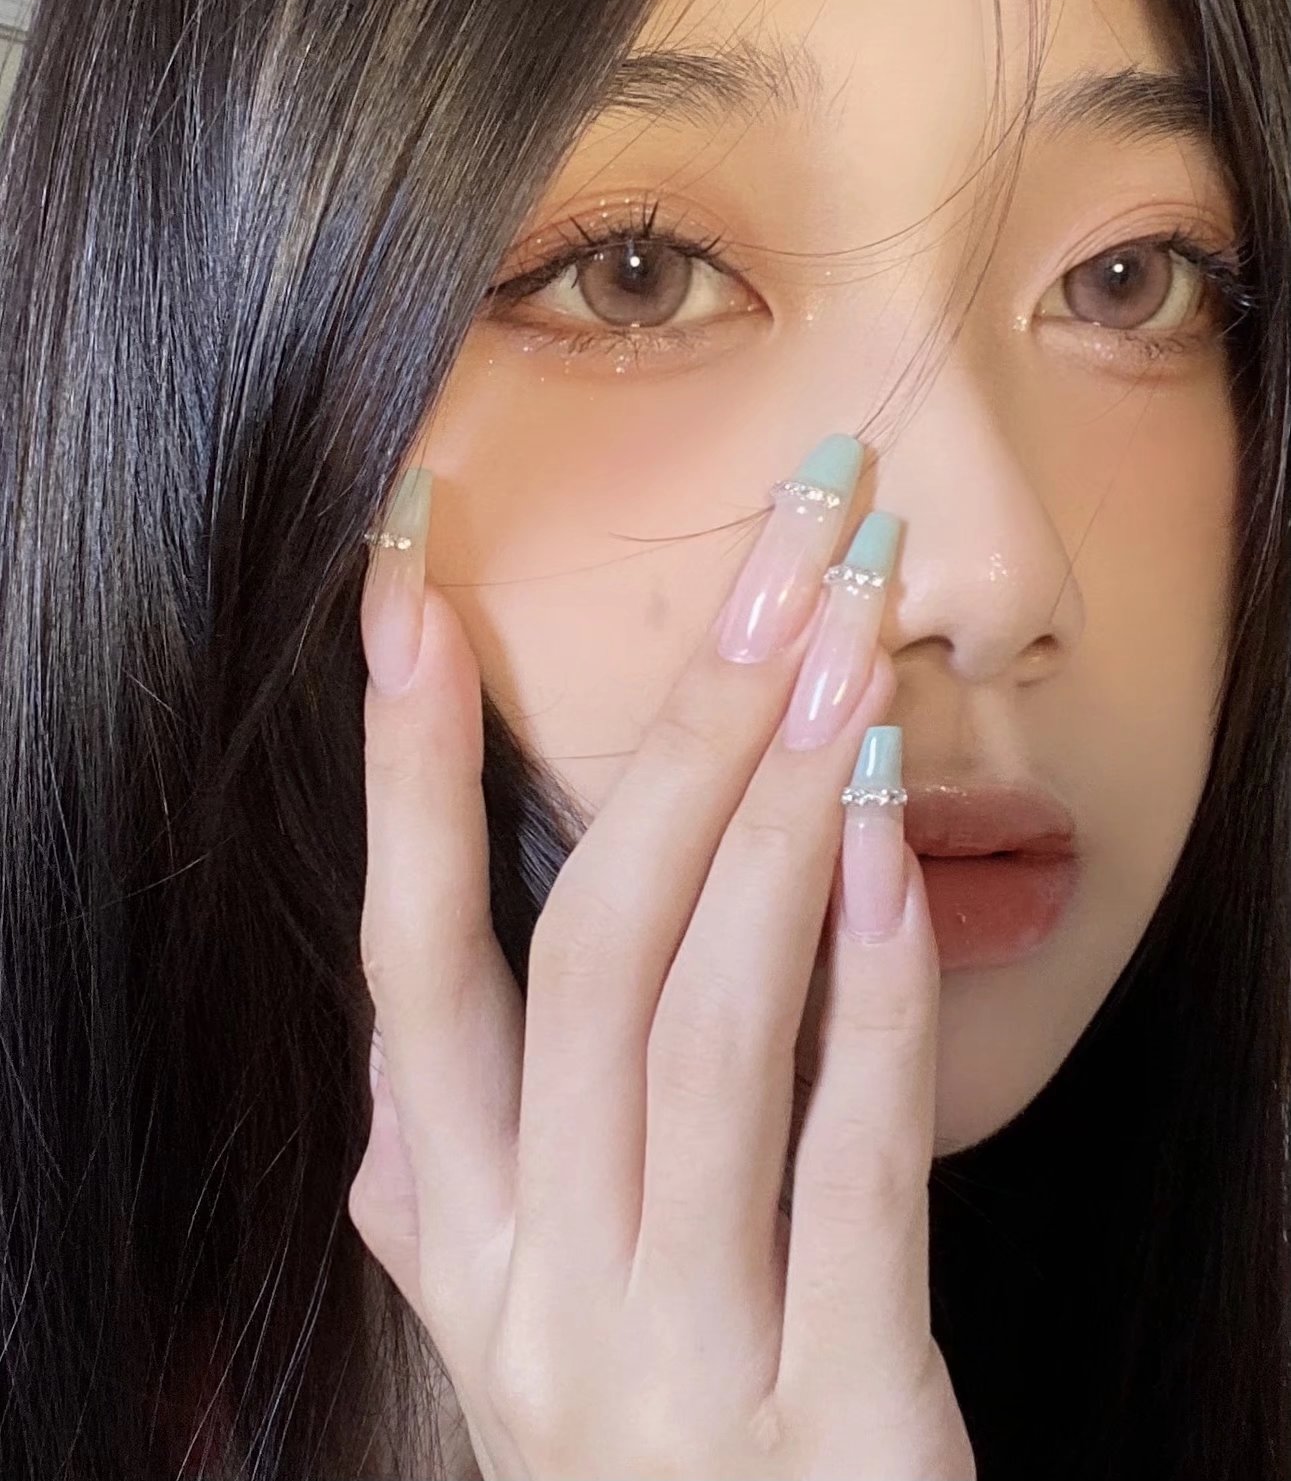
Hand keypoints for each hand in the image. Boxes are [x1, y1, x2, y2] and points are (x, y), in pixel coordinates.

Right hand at [349, 450, 974, 1480]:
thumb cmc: (658, 1449)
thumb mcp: (521, 1325)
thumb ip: (450, 1193)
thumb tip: (400, 1062)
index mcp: (461, 1242)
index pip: (407, 968)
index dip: (399, 776)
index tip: (410, 593)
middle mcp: (537, 1287)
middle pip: (582, 955)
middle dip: (675, 739)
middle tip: (773, 564)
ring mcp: (675, 1352)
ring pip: (702, 1030)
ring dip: (776, 822)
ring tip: (840, 653)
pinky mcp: (835, 1414)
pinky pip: (849, 1165)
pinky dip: (870, 996)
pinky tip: (890, 848)